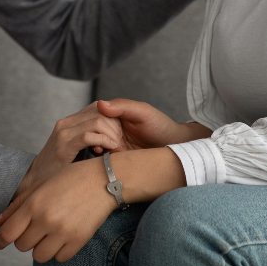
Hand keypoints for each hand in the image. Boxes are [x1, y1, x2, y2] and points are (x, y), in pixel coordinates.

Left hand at [0, 158, 114, 262]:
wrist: (103, 180)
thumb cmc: (70, 178)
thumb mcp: (41, 184)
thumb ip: (17, 205)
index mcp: (34, 203)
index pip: (8, 233)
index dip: (0, 241)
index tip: (0, 243)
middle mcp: (46, 219)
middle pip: (22, 246)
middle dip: (26, 238)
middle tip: (36, 226)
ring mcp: (63, 232)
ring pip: (39, 256)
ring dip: (41, 247)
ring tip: (50, 232)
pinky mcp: (78, 241)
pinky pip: (59, 258)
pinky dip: (59, 250)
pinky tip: (64, 235)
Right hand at [13, 103, 124, 200]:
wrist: (36, 180)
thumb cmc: (60, 168)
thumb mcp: (77, 149)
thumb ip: (90, 139)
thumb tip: (113, 137)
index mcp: (71, 121)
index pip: (99, 108)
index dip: (114, 119)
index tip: (120, 136)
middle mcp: (67, 122)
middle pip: (100, 112)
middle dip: (116, 127)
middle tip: (121, 144)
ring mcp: (64, 132)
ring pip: (97, 121)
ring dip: (111, 135)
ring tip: (116, 149)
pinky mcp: (63, 145)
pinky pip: (88, 136)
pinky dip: (103, 141)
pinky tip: (110, 150)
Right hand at [97, 98, 211, 149]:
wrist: (173, 147)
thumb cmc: (160, 126)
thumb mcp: (143, 112)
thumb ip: (123, 106)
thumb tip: (100, 104)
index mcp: (114, 115)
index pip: (95, 118)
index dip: (98, 126)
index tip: (111, 135)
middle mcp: (110, 128)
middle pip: (93, 132)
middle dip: (99, 139)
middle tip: (111, 147)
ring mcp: (112, 144)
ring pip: (95, 146)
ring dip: (99, 150)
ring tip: (110, 154)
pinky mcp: (116, 158)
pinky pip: (103, 159)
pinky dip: (103, 160)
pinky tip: (112, 162)